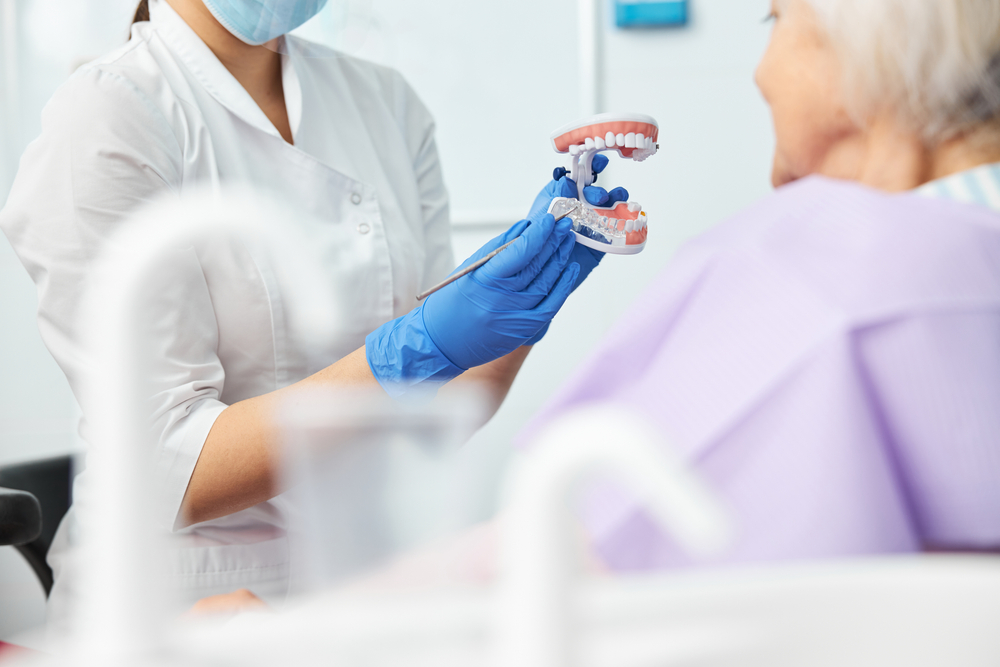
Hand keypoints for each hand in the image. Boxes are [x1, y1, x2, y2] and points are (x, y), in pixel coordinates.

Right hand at [366, 215, 578, 396]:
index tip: (549, 219)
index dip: (539, 233)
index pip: (520, 251)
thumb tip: (524, 228)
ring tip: (566, 240)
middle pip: (536, 265)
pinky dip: (562, 286)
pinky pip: (550, 306)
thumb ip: (497, 248)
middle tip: (564, 224)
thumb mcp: (468, 270)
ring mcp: (514, 316)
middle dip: (553, 241)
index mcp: (484, 280)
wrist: (441, 343)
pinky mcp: (522, 330)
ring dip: (560, 259)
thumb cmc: (450, 304)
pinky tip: (569, 269)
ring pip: (546, 283)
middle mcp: (501, 299)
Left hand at [518, 154, 628, 344]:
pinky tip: (630, 214)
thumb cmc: (528, 250)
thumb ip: (550, 199)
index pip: (577, 176)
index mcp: (559, 200)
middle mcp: (577, 211)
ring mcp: (590, 227)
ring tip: (618, 200)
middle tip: (595, 195)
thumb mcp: (536, 220)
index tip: (598, 160)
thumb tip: (564, 179)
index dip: (590, 166)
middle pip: (597, 190)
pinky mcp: (601, 245)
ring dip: (617, 199)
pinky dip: (627, 221)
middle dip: (601, 187)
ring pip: (611, 207)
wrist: (532, 285)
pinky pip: (618, 230)